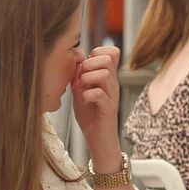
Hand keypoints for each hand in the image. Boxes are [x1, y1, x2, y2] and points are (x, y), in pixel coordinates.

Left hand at [72, 45, 122, 167]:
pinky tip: (83, 100)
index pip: (112, 51)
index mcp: (107, 77)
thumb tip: (75, 59)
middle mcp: (113, 84)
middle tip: (81, 77)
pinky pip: (100, 94)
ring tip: (81, 89)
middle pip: (108, 58)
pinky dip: (88, 95)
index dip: (97, 51)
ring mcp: (112, 96)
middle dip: (90, 63)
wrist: (98, 138)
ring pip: (105, 74)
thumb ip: (79, 75)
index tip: (85, 64)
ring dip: (88, 78)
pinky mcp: (108, 109)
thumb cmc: (90, 114)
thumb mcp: (81, 90)